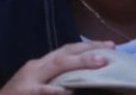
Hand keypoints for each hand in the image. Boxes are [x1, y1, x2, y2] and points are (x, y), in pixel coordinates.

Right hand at [0, 42, 115, 94]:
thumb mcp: (36, 85)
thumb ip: (54, 80)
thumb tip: (78, 80)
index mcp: (40, 65)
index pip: (66, 50)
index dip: (88, 47)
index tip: (109, 46)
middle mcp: (36, 67)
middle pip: (65, 52)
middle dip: (88, 49)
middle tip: (110, 49)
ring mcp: (30, 80)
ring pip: (57, 65)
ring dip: (79, 62)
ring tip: (100, 63)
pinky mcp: (25, 93)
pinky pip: (43, 90)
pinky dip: (55, 90)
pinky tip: (68, 91)